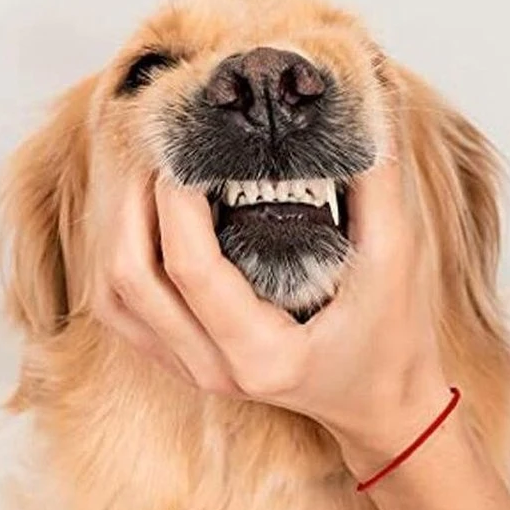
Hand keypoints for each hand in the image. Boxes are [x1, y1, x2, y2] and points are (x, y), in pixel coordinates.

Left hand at [88, 151, 451, 474]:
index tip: (190, 147)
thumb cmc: (394, 342)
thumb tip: (362, 106)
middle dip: (130, 202)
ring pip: (113, 296)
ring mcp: (193, 370)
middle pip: (130, 280)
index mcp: (264, 355)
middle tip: (155, 145)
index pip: (191, 269)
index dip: (177, 200)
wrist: (384, 403)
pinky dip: (117, 258)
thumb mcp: (396, 261)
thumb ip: (376, 184)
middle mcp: (217, 370)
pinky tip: (136, 215)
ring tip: (140, 169)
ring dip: (114, 228)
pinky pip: (123, 310)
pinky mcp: (182, 361)